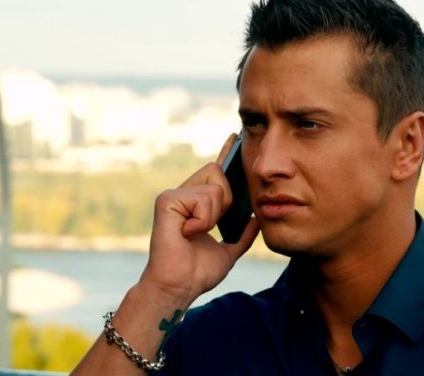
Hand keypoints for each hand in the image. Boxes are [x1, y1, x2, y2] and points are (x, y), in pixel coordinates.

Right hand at [140, 133, 258, 303]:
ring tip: (195, 232)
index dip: (226, 154)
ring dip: (214, 215)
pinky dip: (202, 220)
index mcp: (197, 203)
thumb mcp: (228, 251)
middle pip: (217, 173)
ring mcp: (174, 195)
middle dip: (225, 201)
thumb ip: (242, 236)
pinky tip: (188, 232)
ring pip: (214, 188)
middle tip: (211, 225)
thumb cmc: (197, 272)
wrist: (180, 287)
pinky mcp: (167, 200)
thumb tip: (256, 220)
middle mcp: (184, 194)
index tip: (236, 137)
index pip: (215, 172)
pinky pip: (202, 199)